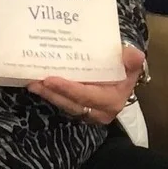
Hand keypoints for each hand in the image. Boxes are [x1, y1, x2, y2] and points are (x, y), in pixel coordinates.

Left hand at [29, 45, 144, 124]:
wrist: (124, 76)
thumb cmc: (126, 68)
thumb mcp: (131, 62)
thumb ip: (132, 59)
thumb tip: (135, 55)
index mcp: (112, 101)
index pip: (87, 96)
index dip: (68, 89)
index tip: (50, 79)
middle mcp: (99, 111)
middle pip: (71, 103)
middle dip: (52, 93)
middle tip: (35, 81)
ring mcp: (88, 112)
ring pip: (65, 105)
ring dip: (48, 95)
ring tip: (32, 82)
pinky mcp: (79, 108)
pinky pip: (63, 102)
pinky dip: (51, 94)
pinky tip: (38, 84)